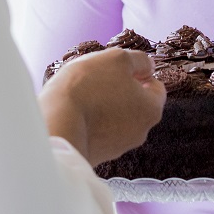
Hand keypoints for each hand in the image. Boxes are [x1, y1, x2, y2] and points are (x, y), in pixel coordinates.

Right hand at [40, 48, 165, 167]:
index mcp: (151, 110)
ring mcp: (119, 147)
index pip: (156, 87)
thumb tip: (147, 65)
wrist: (56, 125)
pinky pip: (99, 133)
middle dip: (120, 91)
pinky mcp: (98, 156)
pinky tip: (76, 113)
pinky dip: (91, 123)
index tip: (119, 69)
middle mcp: (141, 132)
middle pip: (136, 104)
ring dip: (105, 107)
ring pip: (117, 119)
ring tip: (83, 97)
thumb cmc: (88, 88)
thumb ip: (138, 60)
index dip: (139, 73)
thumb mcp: (116, 58)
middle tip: (98, 81)